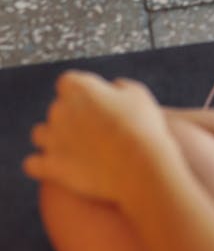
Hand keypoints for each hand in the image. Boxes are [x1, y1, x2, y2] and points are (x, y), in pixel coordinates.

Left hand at [24, 71, 180, 208]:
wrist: (139, 166)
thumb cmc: (143, 128)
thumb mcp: (139, 95)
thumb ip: (120, 87)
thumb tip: (112, 88)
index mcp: (79, 88)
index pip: (68, 82)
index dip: (81, 93)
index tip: (96, 103)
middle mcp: (60, 109)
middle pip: (57, 108)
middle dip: (71, 117)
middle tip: (94, 131)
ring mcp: (52, 139)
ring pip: (40, 134)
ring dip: (52, 138)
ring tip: (73, 149)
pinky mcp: (51, 166)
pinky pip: (32, 164)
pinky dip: (41, 165)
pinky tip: (56, 167)